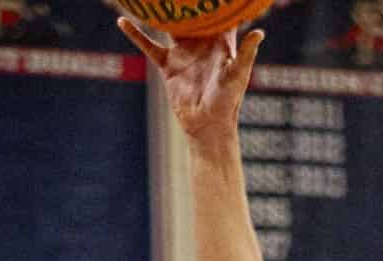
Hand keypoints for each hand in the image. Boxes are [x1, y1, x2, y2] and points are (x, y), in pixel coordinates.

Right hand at [117, 19, 262, 141]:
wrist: (207, 127)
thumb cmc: (228, 102)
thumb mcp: (237, 75)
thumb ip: (247, 53)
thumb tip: (259, 32)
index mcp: (219, 40)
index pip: (218, 12)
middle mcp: (200, 42)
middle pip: (190, 13)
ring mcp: (182, 52)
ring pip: (168, 24)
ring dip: (160, 10)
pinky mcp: (167, 65)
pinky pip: (148, 46)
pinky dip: (136, 34)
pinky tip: (122, 20)